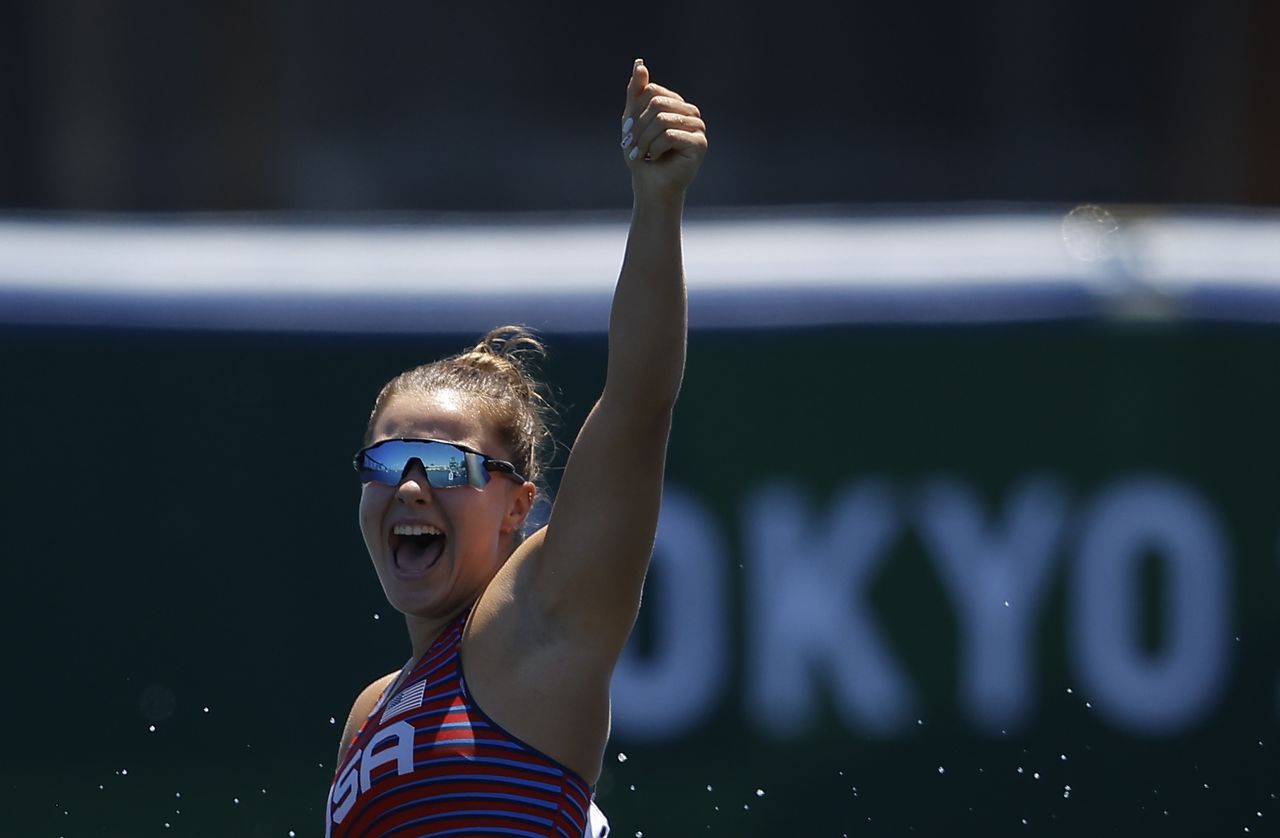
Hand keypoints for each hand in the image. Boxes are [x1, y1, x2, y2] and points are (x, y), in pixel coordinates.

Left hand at [620, 59, 707, 202]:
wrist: (651, 186)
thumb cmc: (643, 156)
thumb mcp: (633, 120)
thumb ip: (636, 92)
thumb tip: (640, 63)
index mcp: (676, 103)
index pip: (651, 91)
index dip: (635, 112)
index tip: (630, 133)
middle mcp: (690, 112)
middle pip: (656, 103)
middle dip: (639, 127)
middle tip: (635, 147)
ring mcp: (698, 127)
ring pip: (662, 119)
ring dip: (646, 140)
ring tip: (646, 154)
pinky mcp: (700, 143)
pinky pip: (670, 135)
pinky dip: (656, 148)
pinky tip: (658, 158)